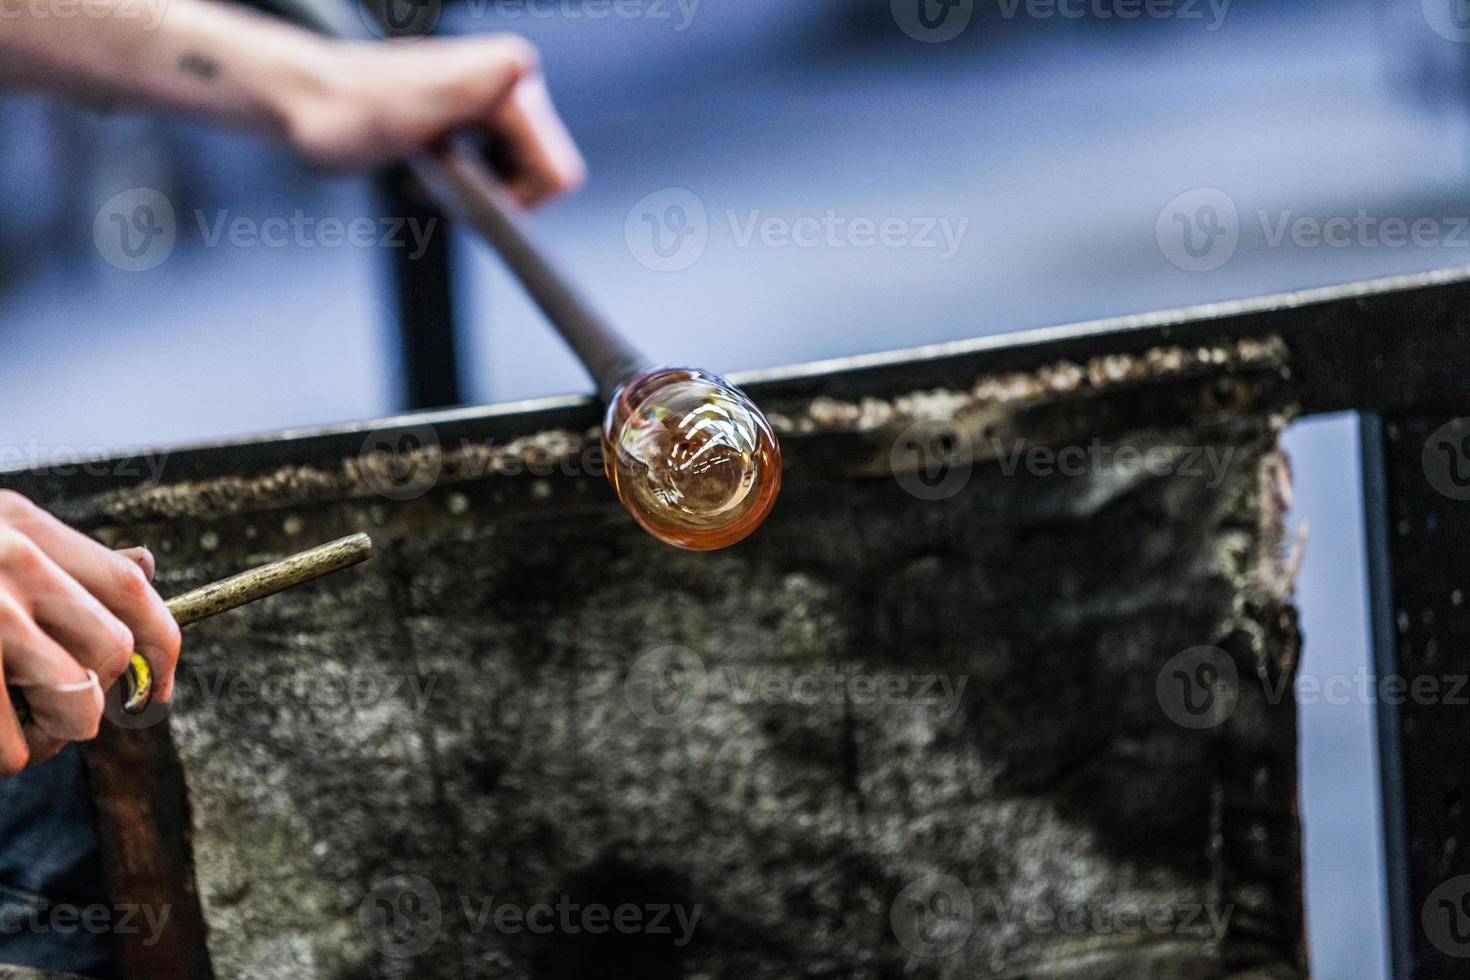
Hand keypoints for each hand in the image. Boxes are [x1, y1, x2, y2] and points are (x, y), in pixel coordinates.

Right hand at [0, 492, 180, 773]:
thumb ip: (60, 562)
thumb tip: (145, 566)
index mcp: (22, 522)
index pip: (130, 585)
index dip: (162, 644)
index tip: (160, 691)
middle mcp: (11, 557)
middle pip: (113, 650)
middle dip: (95, 696)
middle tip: (50, 708)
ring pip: (76, 702)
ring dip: (53, 733)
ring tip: (18, 725)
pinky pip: (14, 745)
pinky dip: (10, 755)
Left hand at [285, 34, 584, 206]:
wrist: (305, 102)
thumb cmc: (344, 112)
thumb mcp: (409, 107)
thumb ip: (465, 90)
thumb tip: (519, 68)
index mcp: (508, 73)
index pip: (557, 172)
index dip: (515, 200)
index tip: (466, 192)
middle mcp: (510, 78)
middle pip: (544, 176)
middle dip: (498, 195)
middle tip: (444, 186)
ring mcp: (496, 96)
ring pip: (524, 176)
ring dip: (483, 192)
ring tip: (434, 175)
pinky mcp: (480, 114)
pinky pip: (503, 168)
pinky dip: (471, 182)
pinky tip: (434, 166)